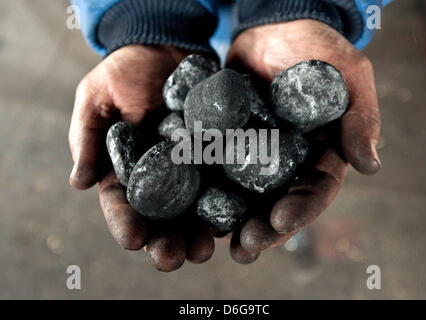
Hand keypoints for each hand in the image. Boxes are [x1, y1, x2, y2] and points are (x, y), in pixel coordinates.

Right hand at [69, 45, 214, 270]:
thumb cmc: (124, 73)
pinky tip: (234, 218)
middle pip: (162, 217)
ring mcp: (191, 169)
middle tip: (172, 258)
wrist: (165, 49)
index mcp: (126, 170)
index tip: (132, 240)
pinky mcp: (216, 155)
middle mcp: (160, 177)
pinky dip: (228, 201)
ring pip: (194, 209)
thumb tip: (79, 183)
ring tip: (204, 249)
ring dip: (198, 232)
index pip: (122, 204)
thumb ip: (88, 138)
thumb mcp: (96, 99)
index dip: (125, 223)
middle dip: (166, 240)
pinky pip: (223, 180)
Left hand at [226, 20, 380, 262]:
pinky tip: (191, 206)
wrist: (275, 27)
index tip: (281, 221)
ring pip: (244, 195)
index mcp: (320, 155)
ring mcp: (254, 155)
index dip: (300, 209)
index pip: (315, 190)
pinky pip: (215, 167)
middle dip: (263, 227)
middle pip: (276, 202)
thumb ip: (360, 118)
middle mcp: (286, 163)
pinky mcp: (226, 141)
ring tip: (216, 241)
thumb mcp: (350, 76)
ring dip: (232, 220)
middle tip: (245, 247)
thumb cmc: (319, 49)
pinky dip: (204, 187)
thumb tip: (370, 166)